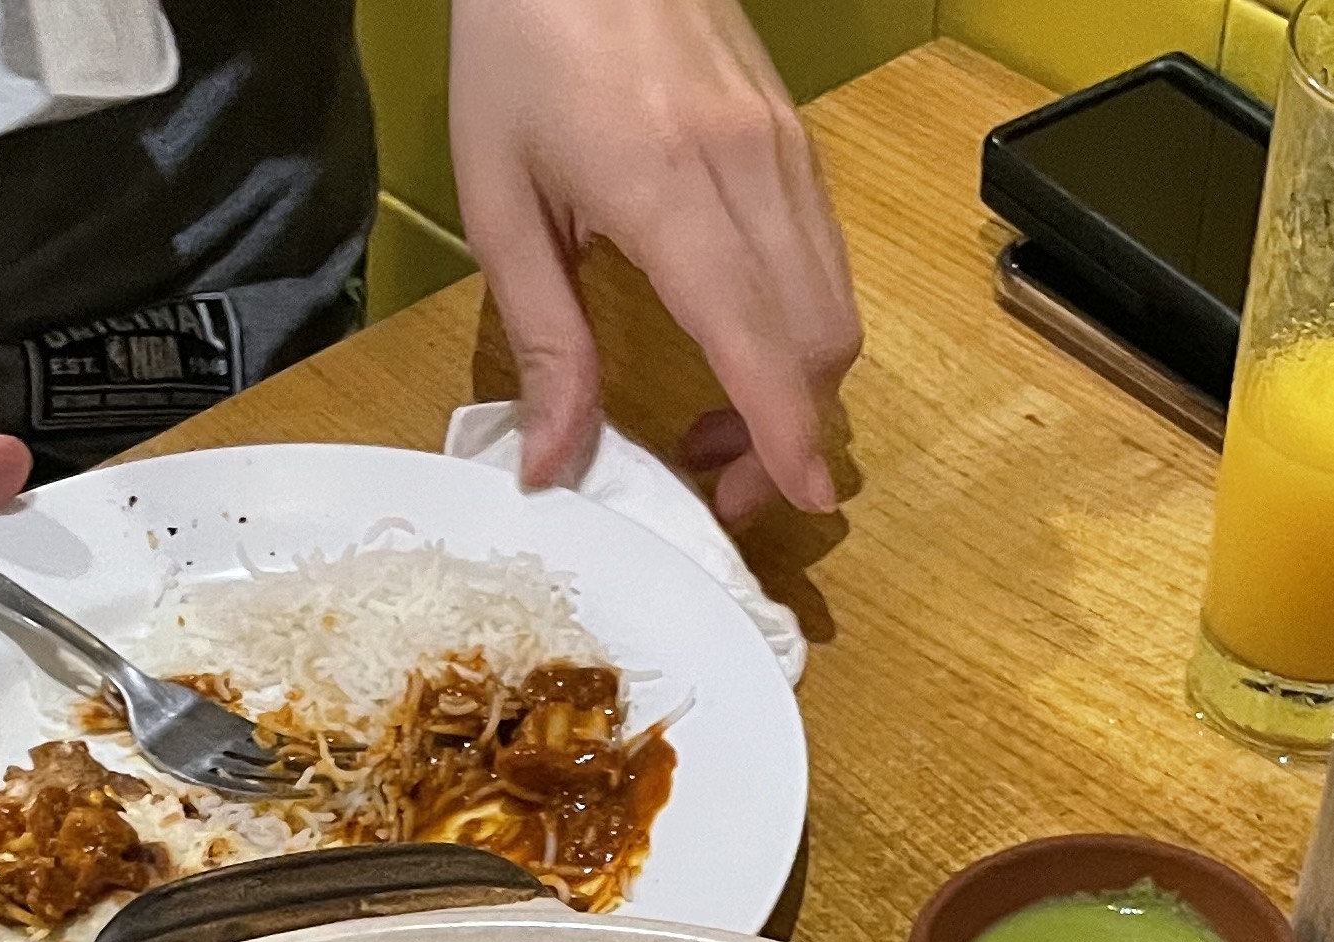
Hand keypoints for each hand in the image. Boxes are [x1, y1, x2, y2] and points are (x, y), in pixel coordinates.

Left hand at [446, 0, 858, 520]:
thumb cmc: (517, 48)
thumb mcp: (498, 202)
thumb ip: (543, 340)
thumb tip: (555, 465)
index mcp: (668, 190)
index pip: (758, 341)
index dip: (786, 435)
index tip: (798, 502)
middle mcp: (750, 168)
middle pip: (819, 337)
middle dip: (788, 431)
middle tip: (719, 483)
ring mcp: (786, 146)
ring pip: (835, 299)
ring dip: (797, 384)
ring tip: (718, 423)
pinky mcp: (795, 133)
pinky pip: (824, 253)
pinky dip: (799, 324)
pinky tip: (737, 342)